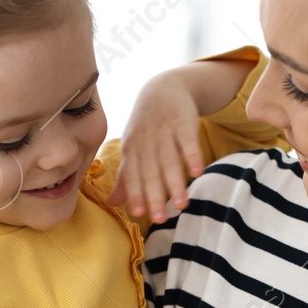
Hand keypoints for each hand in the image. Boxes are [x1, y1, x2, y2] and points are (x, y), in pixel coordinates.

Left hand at [114, 72, 204, 223]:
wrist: (163, 89)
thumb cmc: (146, 127)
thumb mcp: (132, 149)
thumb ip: (125, 178)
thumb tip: (110, 203)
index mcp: (131, 150)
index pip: (133, 175)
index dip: (135, 194)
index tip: (139, 214)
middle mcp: (146, 142)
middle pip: (150, 172)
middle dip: (154, 195)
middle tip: (160, 219)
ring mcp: (165, 131)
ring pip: (169, 160)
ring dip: (175, 183)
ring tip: (182, 205)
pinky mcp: (183, 122)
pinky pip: (188, 141)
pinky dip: (192, 156)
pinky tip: (197, 173)